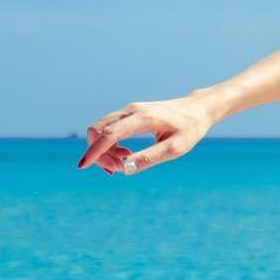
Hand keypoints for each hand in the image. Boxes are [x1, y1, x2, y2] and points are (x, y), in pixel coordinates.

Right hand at [78, 98, 213, 174]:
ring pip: (100, 129)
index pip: (109, 134)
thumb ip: (150, 158)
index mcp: (143, 118)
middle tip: (117, 169)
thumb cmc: (189, 129)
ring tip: (123, 163)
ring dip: (103, 150)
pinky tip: (125, 154)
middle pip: (97, 129)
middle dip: (98, 153)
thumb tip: (126, 169)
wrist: (197, 109)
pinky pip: (108, 129)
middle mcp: (131, 110)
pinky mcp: (129, 114)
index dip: (94, 151)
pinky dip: (109, 145)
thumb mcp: (176, 148)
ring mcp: (129, 110)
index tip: (82, 166)